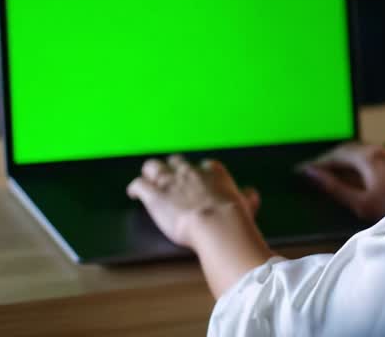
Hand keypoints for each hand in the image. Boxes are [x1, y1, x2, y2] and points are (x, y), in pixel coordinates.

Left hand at [126, 155, 261, 250]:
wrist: (217, 224)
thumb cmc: (234, 216)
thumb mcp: (247, 204)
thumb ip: (246, 197)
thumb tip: (250, 194)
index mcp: (213, 171)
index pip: (203, 165)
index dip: (198, 173)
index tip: (197, 180)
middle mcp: (190, 171)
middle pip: (176, 161)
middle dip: (172, 168)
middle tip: (170, 178)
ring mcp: (170, 181)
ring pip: (153, 166)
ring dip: (150, 172)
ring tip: (148, 180)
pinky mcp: (153, 194)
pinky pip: (138, 184)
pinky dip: (135, 188)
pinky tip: (133, 193)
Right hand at [301, 142, 384, 221]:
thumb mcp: (361, 203)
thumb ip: (334, 188)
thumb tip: (312, 174)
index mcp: (368, 157)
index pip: (336, 155)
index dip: (318, 163)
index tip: (302, 170)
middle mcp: (381, 151)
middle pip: (350, 150)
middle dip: (332, 159)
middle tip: (317, 170)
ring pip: (365, 152)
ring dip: (348, 160)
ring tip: (336, 173)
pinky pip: (377, 157)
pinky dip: (363, 164)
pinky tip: (364, 175)